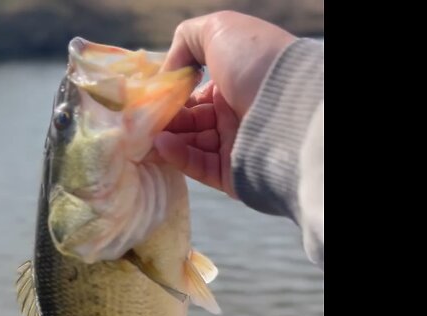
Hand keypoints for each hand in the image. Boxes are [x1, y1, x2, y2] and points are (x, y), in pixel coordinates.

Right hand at [155, 12, 295, 196]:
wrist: (289, 105)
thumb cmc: (255, 61)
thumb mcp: (218, 30)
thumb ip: (186, 41)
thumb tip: (167, 71)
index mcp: (235, 80)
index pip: (194, 93)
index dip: (170, 95)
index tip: (147, 97)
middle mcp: (236, 112)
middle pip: (189, 121)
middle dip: (163, 120)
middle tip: (137, 120)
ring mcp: (235, 144)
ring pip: (190, 145)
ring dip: (165, 139)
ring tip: (144, 135)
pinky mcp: (233, 174)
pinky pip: (199, 166)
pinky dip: (177, 156)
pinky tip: (161, 145)